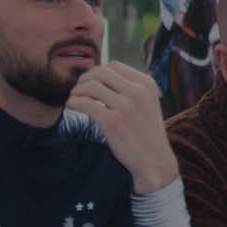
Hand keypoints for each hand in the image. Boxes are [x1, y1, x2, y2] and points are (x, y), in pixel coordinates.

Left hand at [69, 62, 180, 192]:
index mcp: (146, 84)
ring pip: (91, 86)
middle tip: (78, 89)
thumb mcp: (147, 103)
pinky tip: (72, 106)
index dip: (98, 72)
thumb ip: (130, 88)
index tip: (91, 82)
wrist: (154, 160)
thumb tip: (100, 76)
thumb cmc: (146, 133)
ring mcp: (126, 106)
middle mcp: (137, 92)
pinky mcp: (113, 122)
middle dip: (85, 78)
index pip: (115, 66)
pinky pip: (85, 103)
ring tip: (74, 98)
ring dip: (77, 90)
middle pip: (101, 72)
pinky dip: (74, 102)